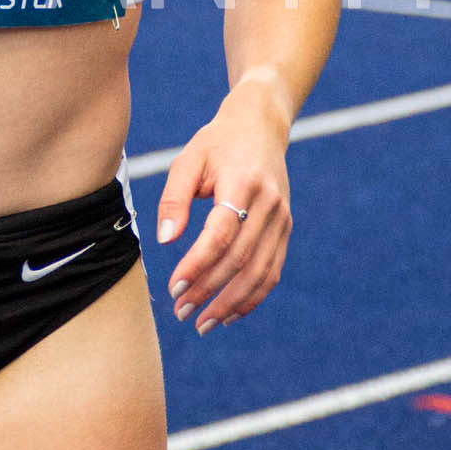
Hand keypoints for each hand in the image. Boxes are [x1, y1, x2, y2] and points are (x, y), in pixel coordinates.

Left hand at [155, 81, 292, 334]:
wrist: (260, 126)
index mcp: (242, 183)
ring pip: (260, 272)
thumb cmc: (216, 144)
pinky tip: (229, 314)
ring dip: (231, 303)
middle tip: (181, 312)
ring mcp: (282, 218)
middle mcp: (269, 204)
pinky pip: (272, 270)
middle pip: (240, 259)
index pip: (221, 234)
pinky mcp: (285, 229)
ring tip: (203, 323)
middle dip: (210, 291)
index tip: (174, 286)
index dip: (198, 265)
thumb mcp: (187, 161)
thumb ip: (174, 199)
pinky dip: (252, 297)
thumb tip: (165, 241)